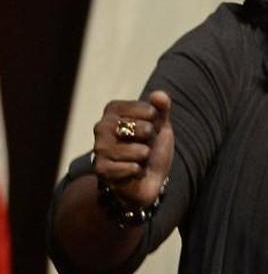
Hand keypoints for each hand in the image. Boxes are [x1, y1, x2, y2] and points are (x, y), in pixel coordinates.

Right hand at [92, 91, 174, 207]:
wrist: (148, 178)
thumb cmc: (152, 147)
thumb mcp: (160, 125)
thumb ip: (162, 108)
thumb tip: (159, 95)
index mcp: (114, 110)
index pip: (149, 110)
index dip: (156, 123)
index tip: (149, 129)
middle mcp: (102, 126)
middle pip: (144, 129)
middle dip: (151, 141)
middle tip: (144, 145)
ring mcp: (100, 148)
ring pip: (140, 151)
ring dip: (146, 157)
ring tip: (139, 159)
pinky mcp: (101, 169)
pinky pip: (133, 168)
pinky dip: (139, 171)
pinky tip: (133, 171)